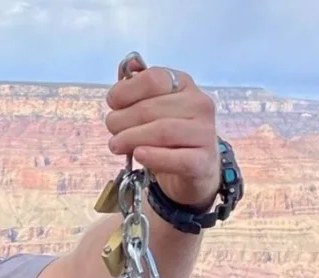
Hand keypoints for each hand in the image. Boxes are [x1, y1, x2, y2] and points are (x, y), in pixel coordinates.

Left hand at [103, 59, 219, 210]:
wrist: (193, 169)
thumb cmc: (167, 136)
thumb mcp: (152, 108)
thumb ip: (137, 89)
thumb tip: (128, 67)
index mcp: (184, 84)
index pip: (152, 78)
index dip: (125, 91)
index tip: (113, 105)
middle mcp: (199, 104)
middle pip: (150, 108)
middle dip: (121, 121)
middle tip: (113, 133)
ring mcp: (204, 133)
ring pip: (162, 131)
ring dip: (131, 139)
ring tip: (117, 145)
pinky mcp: (202, 161)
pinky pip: (176, 158)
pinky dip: (153, 156)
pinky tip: (139, 155)